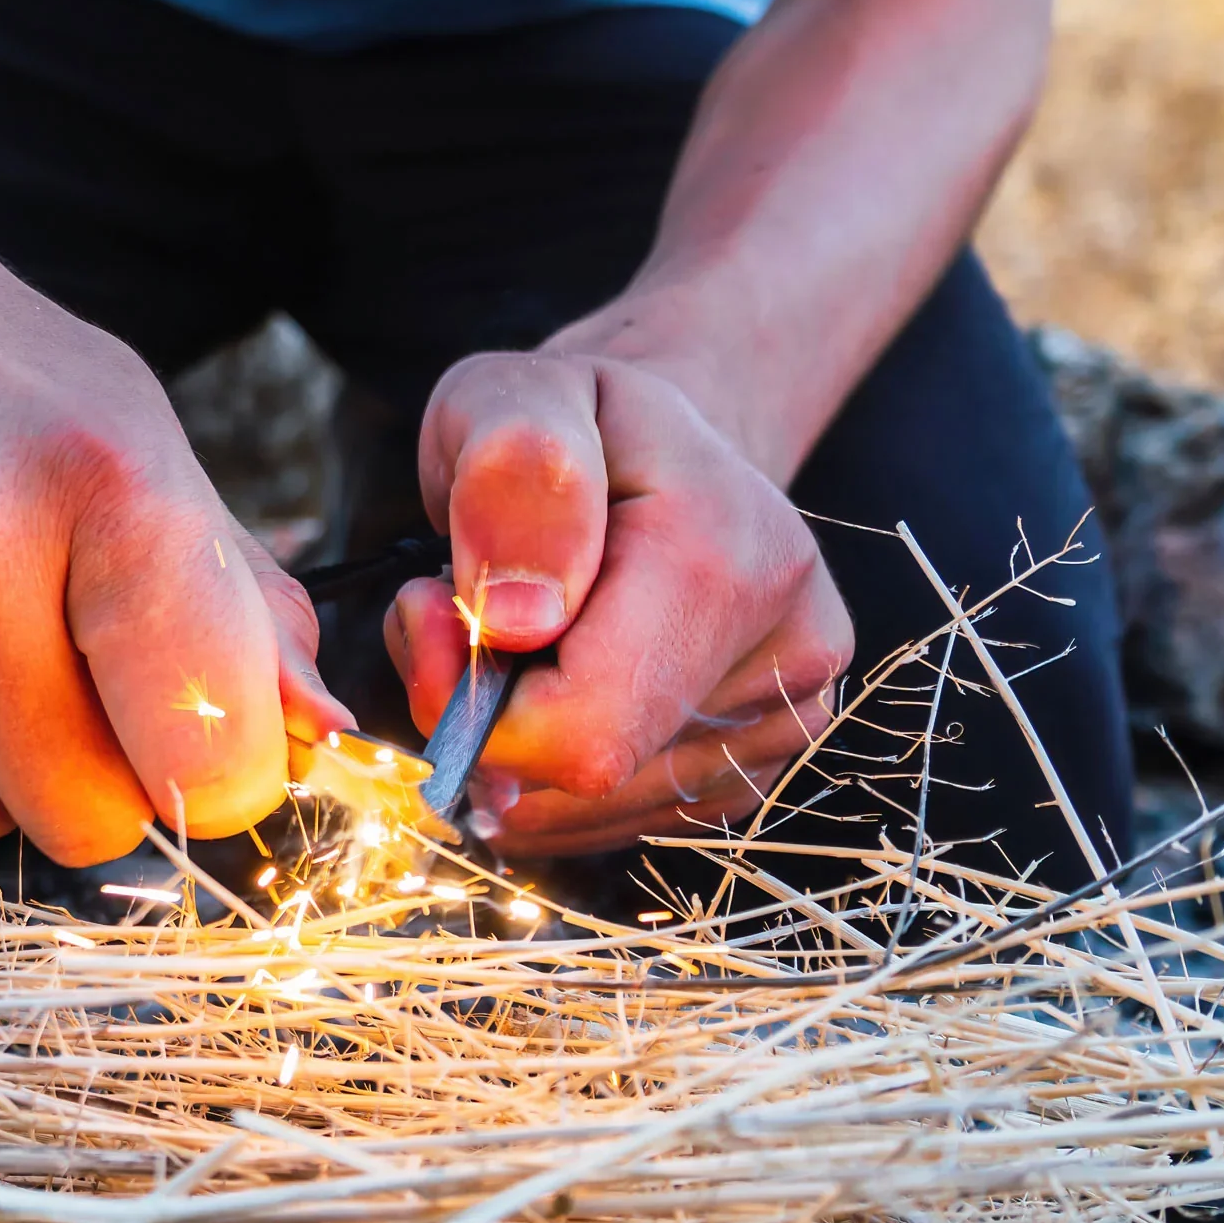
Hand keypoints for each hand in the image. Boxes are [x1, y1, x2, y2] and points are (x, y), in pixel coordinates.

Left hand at [385, 351, 851, 854]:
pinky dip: (546, 769)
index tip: (431, 610)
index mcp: (739, 562)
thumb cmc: (573, 423)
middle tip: (460, 615)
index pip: (580, 734)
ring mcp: (785, 725)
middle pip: (580, 781)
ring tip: (515, 635)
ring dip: (508, 743)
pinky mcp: (753, 770)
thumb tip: (516, 621)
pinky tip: (553, 681)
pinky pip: (604, 822)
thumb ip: (510, 481)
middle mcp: (792, 657)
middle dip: (483, 717)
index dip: (468, 703)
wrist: (661, 452)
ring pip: (584, 812)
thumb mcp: (512, 400)